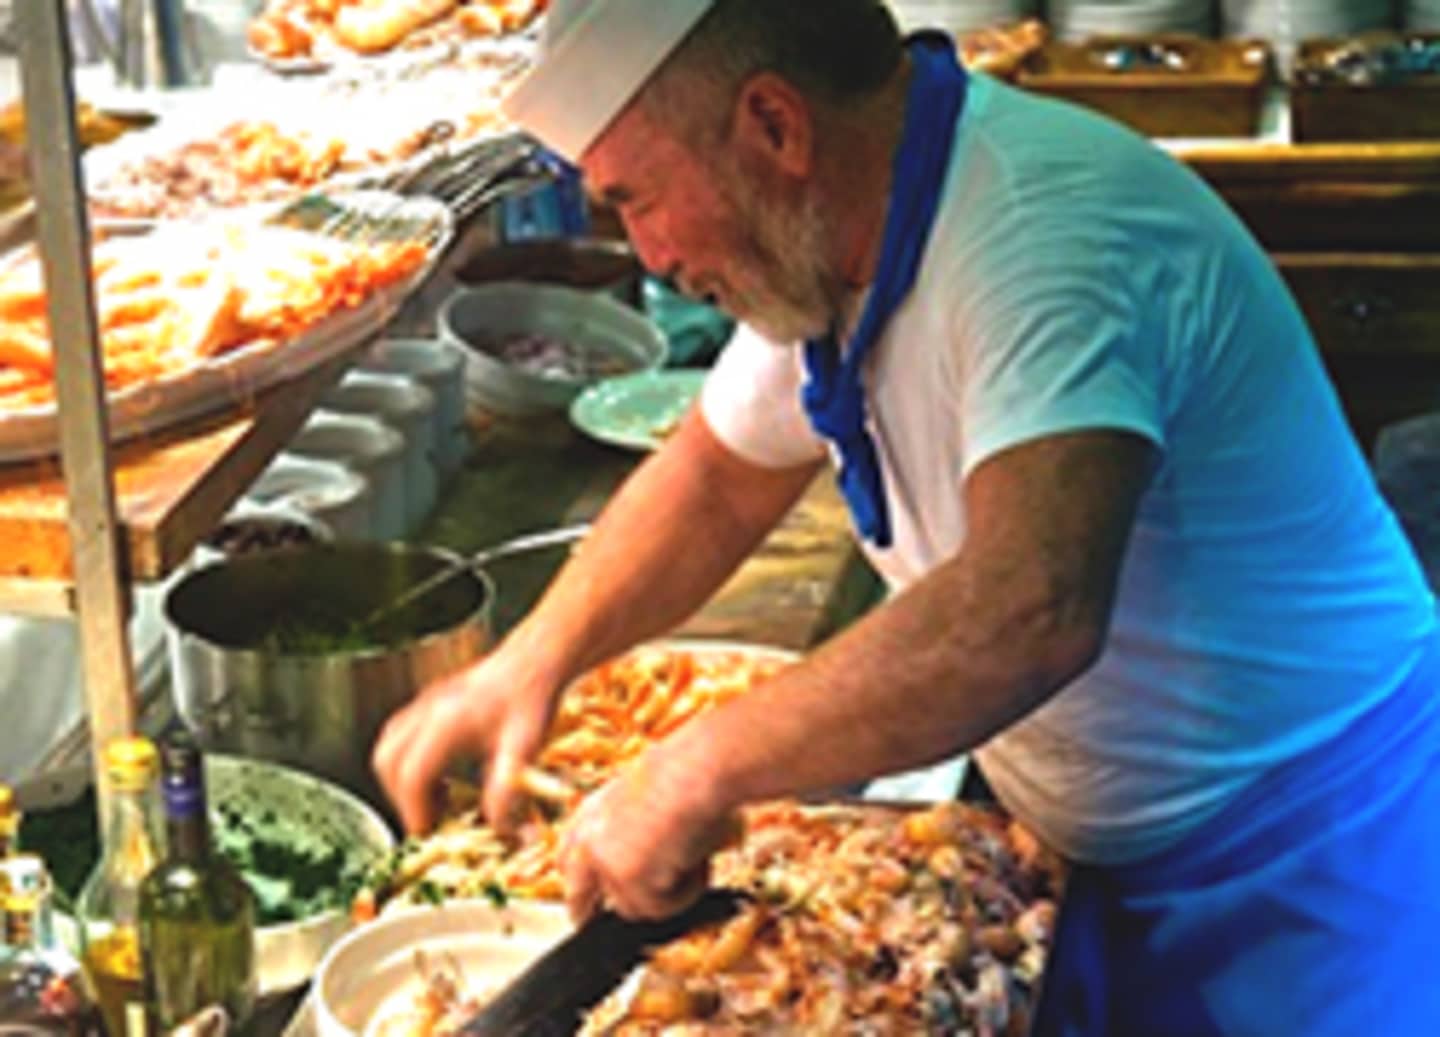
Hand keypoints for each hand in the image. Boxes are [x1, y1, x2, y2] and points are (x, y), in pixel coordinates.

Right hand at [372, 646, 556, 834]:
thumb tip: (499, 831)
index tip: (428, 832)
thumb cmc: (529, 700)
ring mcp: (425, 704)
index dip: (414, 809)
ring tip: (437, 799)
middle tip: (430, 818)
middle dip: (401, 797)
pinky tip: (442, 774)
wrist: (535, 661)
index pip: (411, 775)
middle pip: (387, 762)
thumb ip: (507, 793)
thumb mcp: (524, 751)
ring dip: (403, 780)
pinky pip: (401, 736)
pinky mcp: (430, 702)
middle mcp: (427, 711)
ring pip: (389, 748)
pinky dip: (409, 762)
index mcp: (445, 724)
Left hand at [560, 744, 738, 921]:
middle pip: (577, 894)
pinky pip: (662, 908)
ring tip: (690, 857)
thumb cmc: (684, 773)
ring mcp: (605, 865)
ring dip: (663, 894)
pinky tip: (695, 861)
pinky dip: (685, 892)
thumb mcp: (643, 801)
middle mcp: (589, 840)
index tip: (582, 897)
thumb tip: (648, 857)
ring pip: (632, 907)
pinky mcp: (628, 883)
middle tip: (590, 923)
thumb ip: (631, 832)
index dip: (577, 880)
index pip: (569, 858)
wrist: (696, 770)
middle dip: (585, 913)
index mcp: (592, 813)